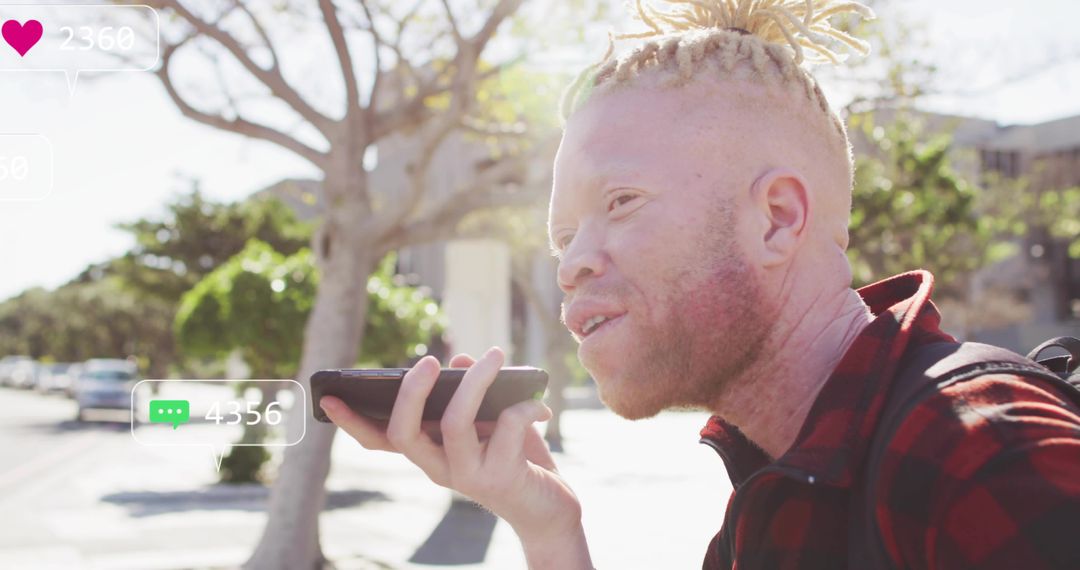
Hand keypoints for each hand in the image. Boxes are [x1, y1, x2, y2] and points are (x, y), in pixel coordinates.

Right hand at [321, 347, 584, 542]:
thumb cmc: (516, 458)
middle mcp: (440, 468)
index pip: (380, 440)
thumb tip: (461, 360)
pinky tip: (540, 406)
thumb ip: (473, 391)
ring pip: (455, 423)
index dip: (352, 421)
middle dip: (411, 392)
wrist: (550, 509)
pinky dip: (523, 406)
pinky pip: (506, 427)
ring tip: (496, 355)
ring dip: (476, 381)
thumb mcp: (492, 420)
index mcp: (429, 452)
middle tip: (428, 360)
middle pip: (405, 433)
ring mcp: (468, 476)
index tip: (327, 397)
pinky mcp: (501, 478)